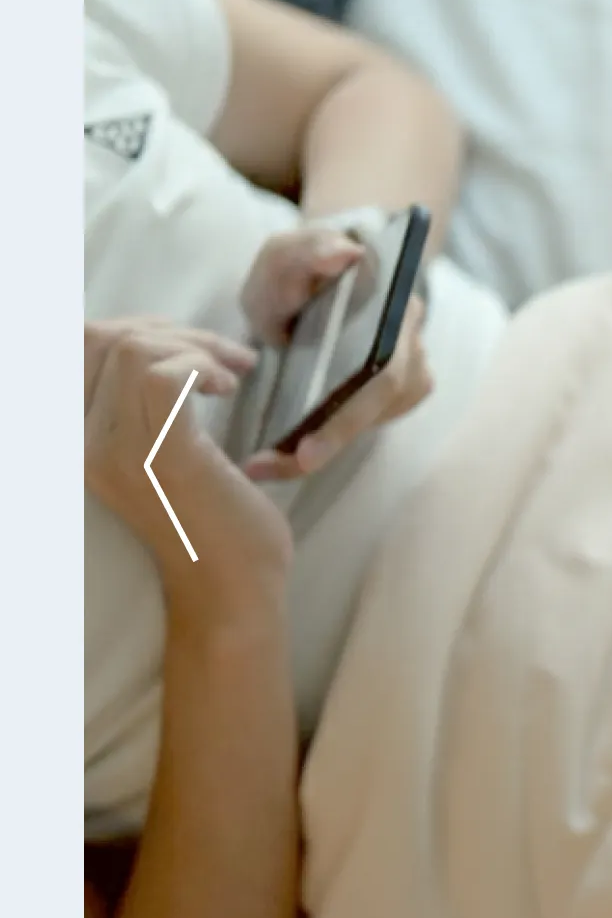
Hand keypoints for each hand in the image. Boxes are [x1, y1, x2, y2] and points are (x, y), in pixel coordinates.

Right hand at [85, 319, 292, 600]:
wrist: (231, 590)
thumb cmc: (210, 524)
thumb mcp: (159, 454)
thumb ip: (142, 406)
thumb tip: (155, 342)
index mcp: (75, 440)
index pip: (72, 347)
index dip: (132, 328)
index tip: (184, 345)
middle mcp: (81, 444)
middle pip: (98, 338)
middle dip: (168, 329)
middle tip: (222, 353)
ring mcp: (117, 452)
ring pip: (131, 350)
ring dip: (193, 345)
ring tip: (232, 370)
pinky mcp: (161, 457)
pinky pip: (163, 376)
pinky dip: (201, 365)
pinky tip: (228, 388)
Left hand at [238, 226, 433, 481]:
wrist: (326, 271)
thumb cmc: (303, 264)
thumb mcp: (288, 250)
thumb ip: (308, 249)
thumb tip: (346, 256)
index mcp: (394, 307)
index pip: (382, 372)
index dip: (346, 420)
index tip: (305, 453)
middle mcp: (413, 344)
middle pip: (376, 408)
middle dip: (324, 445)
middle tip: (268, 468)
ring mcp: (411, 372)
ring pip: (370, 421)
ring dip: (320, 446)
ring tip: (265, 463)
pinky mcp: (397, 392)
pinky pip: (364, 423)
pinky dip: (326, 440)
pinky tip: (288, 448)